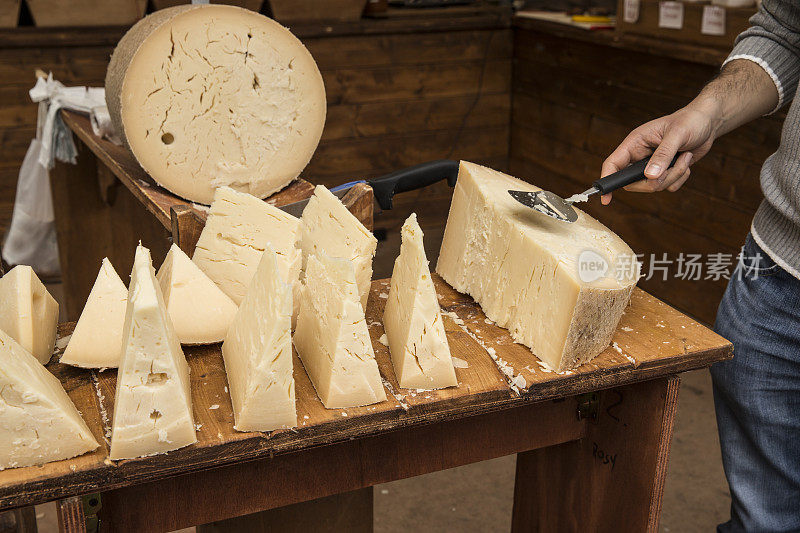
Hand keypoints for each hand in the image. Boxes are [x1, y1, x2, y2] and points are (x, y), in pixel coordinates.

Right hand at [600, 105, 717, 203]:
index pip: (613, 164)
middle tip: (673, 168)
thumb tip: (650, 176)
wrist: (707, 122)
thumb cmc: (690, 121)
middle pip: (633, 183)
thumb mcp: (677, 135)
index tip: (605, 198)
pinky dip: (680, 178)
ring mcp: (652, 165)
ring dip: (673, 176)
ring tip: (685, 158)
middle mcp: (640, 156)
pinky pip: (667, 186)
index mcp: (635, 143)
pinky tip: (686, 162)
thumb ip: (662, 155)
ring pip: (653, 186)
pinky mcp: (665, 172)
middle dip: (656, 180)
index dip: (607, 180)